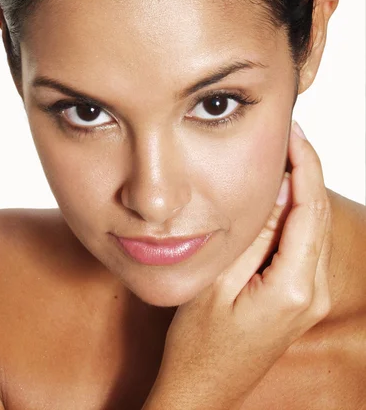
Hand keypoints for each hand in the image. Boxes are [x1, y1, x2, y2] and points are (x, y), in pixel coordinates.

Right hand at [142, 121, 332, 409]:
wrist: (203, 388)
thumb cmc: (199, 342)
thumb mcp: (215, 282)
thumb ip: (251, 236)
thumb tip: (274, 190)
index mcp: (292, 287)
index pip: (309, 210)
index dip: (304, 165)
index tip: (293, 132)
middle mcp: (311, 292)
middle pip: (317, 215)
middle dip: (306, 170)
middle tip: (286, 134)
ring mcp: (309, 298)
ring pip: (314, 228)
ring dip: (301, 189)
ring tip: (282, 155)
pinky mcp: (300, 298)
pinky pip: (305, 245)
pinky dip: (295, 214)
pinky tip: (278, 195)